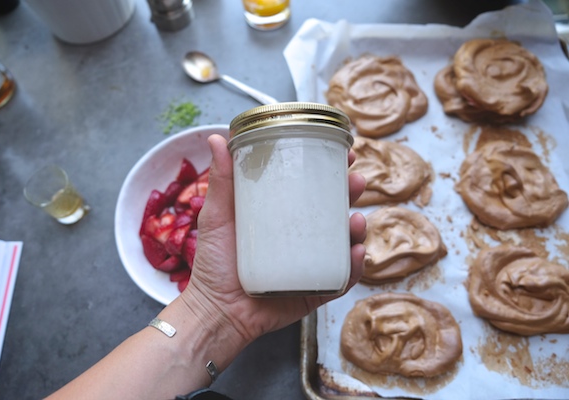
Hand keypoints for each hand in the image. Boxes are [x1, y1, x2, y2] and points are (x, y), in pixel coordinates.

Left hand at [181, 134, 366, 344]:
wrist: (216, 310)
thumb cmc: (214, 263)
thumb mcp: (217, 215)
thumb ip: (221, 179)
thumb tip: (216, 137)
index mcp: (282, 216)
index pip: (312, 187)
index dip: (332, 170)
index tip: (345, 153)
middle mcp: (300, 237)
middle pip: (335, 211)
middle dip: (351, 194)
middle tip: (355, 182)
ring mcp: (310, 263)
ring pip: (344, 242)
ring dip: (358, 228)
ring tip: (355, 220)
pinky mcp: (315, 289)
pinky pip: (341, 277)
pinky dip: (353, 266)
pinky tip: (355, 253)